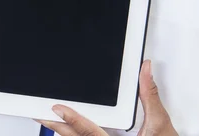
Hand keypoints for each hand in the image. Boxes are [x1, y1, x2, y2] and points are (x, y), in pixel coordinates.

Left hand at [37, 59, 177, 135]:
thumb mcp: (160, 124)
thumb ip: (150, 95)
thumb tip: (144, 69)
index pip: (88, 132)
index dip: (71, 119)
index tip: (57, 107)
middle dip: (56, 126)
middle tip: (39, 112)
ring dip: (63, 132)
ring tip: (49, 117)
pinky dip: (75, 135)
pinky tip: (68, 129)